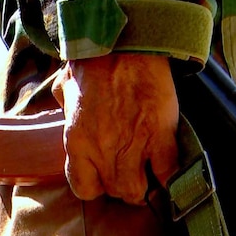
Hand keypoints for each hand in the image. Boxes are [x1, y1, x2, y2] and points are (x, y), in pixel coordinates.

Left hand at [53, 53, 179, 204]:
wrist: (123, 44)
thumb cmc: (92, 61)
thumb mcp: (65, 88)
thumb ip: (66, 109)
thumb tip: (68, 111)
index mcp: (77, 142)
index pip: (84, 188)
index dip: (96, 186)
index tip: (104, 178)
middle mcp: (103, 151)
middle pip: (115, 191)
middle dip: (122, 187)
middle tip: (130, 174)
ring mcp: (133, 146)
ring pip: (138, 190)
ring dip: (145, 188)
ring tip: (150, 178)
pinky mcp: (160, 135)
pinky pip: (168, 173)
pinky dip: (170, 178)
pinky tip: (169, 173)